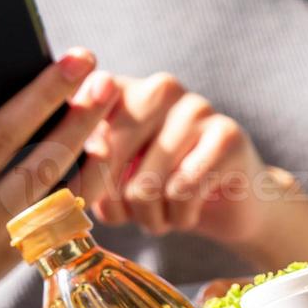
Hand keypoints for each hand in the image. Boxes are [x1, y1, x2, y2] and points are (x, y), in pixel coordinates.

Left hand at [76, 73, 272, 239]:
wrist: (230, 205)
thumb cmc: (161, 190)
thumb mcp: (113, 180)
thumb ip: (90, 168)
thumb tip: (84, 164)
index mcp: (123, 89)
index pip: (81, 113)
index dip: (76, 164)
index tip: (79, 194)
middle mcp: (159, 88)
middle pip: (109, 152)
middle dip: (112, 200)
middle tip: (126, 216)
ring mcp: (196, 107)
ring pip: (146, 182)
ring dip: (149, 217)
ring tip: (159, 219)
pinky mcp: (228, 134)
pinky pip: (183, 190)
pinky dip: (179, 217)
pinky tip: (186, 215)